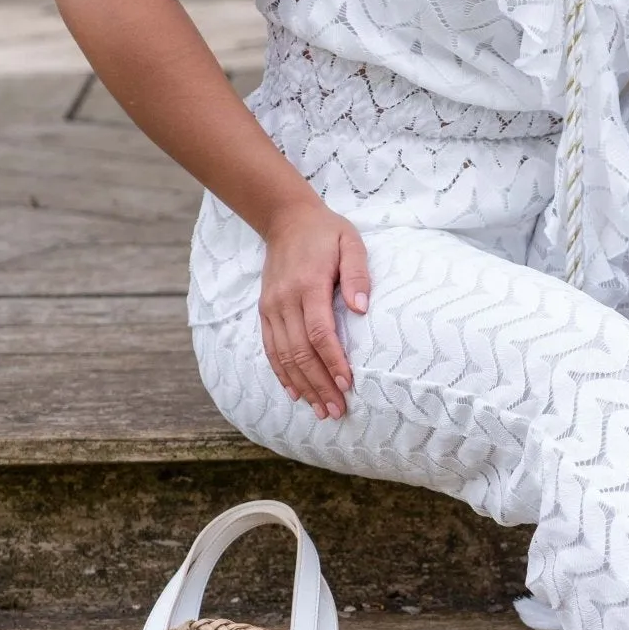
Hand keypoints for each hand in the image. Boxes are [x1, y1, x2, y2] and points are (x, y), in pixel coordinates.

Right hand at [258, 199, 369, 420]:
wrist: (285, 219)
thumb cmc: (326, 232)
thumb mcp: (350, 242)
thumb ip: (358, 273)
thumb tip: (362, 308)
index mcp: (309, 285)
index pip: (320, 333)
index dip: (333, 361)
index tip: (348, 384)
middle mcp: (285, 300)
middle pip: (300, 352)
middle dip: (319, 384)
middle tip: (337, 410)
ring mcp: (272, 307)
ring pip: (283, 356)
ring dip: (302, 386)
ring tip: (320, 410)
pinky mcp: (265, 311)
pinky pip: (271, 349)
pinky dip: (282, 374)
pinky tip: (295, 393)